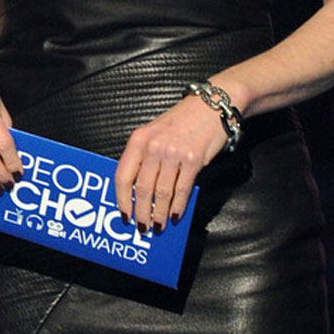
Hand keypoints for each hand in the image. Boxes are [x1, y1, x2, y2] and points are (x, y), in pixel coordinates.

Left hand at [114, 94, 227, 229]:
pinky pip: (182, 189)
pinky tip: (175, 215)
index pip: (123, 175)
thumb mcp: (154, 133)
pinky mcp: (194, 159)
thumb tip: (138, 190)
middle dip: (141, 212)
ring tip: (158, 225)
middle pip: (142, 188)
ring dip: (159, 214)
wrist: (211, 105)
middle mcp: (153, 147)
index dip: (122, 199)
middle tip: (142, 227)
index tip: (124, 214)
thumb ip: (144, 156)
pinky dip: (178, 206)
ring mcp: (173, 153)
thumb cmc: (181, 121)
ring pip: (162, 193)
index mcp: (138, 140)